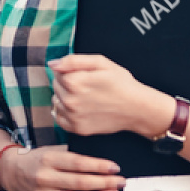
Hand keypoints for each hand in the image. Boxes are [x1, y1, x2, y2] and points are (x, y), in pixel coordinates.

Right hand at [1, 145, 123, 190]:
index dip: (98, 166)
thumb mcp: (53, 151)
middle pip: (79, 183)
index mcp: (49, 159)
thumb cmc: (40, 159)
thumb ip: (73, 157)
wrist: (14, 172)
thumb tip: (103, 166)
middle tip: (120, 182)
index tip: (115, 168)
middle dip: (103, 183)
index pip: (78, 163)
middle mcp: (45, 177)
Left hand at [48, 53, 169, 137]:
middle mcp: (70, 101)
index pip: (57, 72)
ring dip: (66, 97)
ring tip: (86, 97)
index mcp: (74, 82)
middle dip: (67, 83)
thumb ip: (73, 61)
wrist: (137, 109)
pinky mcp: (78, 129)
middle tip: (88, 85)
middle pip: (56, 86)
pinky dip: (66, 113)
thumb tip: (52, 64)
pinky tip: (81, 109)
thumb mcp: (101, 63)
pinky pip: (60, 118)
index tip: (85, 74)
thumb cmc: (121, 83)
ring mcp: (73, 117)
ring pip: (57, 101)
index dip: (70, 71)